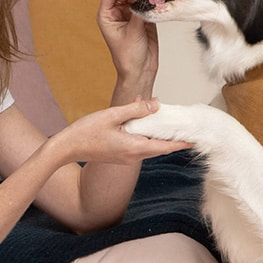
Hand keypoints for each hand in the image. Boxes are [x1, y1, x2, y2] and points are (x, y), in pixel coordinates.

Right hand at [50, 98, 190, 165]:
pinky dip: (146, 135)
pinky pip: (140, 146)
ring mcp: (127, 158)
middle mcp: (134, 156)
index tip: (196, 139)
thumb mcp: (112, 115)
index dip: (182, 142)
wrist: (66, 148)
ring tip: (170, 123)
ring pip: (150, 147)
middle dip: (174, 138)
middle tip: (187, 127)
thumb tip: (155, 105)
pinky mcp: (120, 155)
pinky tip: (144, 122)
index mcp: (135, 147)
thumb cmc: (85, 132)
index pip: (166, 147)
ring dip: (160, 136)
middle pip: (161, 148)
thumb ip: (135, 110)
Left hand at [98, 0, 158, 100]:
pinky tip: (157, 4)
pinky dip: (152, 3)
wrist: (140, 71)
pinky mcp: (142, 19)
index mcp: (106, 16)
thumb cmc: (128, 58)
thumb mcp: (132, 32)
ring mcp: (130, 15)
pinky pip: (146, 5)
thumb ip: (138, 12)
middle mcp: (117, 13)